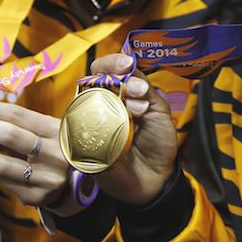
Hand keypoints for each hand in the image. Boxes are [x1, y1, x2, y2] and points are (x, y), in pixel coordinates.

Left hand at [0, 97, 69, 209]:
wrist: (79, 182)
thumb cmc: (58, 147)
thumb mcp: (49, 131)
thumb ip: (21, 124)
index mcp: (58, 130)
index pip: (18, 115)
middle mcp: (55, 153)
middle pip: (9, 136)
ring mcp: (46, 177)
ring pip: (2, 164)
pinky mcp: (36, 196)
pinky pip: (4, 181)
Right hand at [88, 53, 178, 205]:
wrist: (156, 178)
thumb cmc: (157, 142)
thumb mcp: (158, 109)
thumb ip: (146, 89)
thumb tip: (132, 71)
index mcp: (121, 93)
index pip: (108, 69)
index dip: (114, 63)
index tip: (127, 64)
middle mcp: (102, 104)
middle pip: (94, 79)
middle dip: (116, 77)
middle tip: (138, 90)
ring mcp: (90, 122)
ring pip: (89, 99)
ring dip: (116, 99)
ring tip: (140, 110)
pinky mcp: (83, 142)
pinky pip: (82, 125)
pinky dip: (103, 122)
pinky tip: (124, 125)